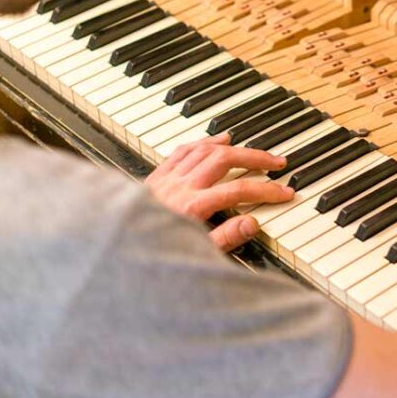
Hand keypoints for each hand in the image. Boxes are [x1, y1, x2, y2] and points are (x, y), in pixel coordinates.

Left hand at [145, 133, 293, 250]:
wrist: (112, 251)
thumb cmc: (151, 255)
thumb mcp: (192, 255)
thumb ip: (224, 238)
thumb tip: (252, 223)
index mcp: (191, 208)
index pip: (238, 191)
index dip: (266, 189)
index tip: (284, 192)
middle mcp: (179, 188)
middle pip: (224, 160)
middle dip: (255, 158)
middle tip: (276, 162)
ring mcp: (166, 180)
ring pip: (204, 150)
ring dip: (233, 147)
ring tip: (253, 150)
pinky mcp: (155, 178)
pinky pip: (182, 151)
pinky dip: (204, 143)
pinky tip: (217, 141)